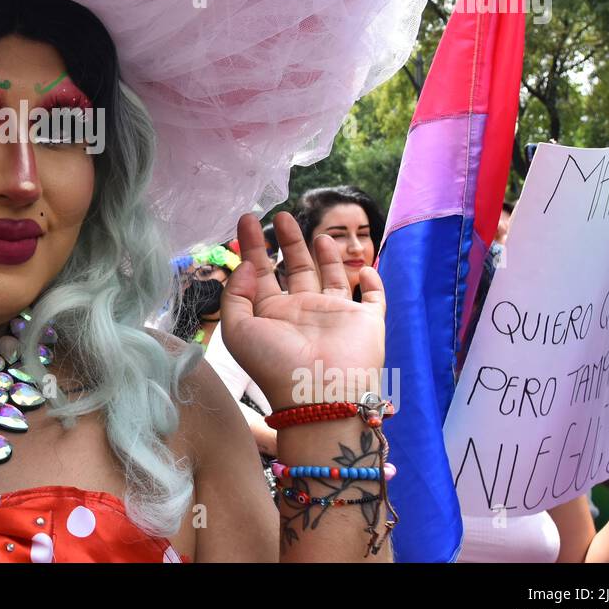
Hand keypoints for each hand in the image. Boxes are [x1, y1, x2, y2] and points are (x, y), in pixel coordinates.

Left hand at [220, 212, 385, 411]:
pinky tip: (365, 270)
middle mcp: (303, 312)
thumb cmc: (275, 364)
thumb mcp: (238, 329)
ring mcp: (335, 316)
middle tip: (282, 215)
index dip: (254, 247)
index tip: (247, 219)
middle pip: (294, 269)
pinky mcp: (366, 321)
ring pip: (331, 278)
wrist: (319, 393)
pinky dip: (372, 285)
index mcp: (273, 314)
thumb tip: (246, 266)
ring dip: (326, 256)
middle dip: (288, 242)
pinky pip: (373, 300)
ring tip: (318, 235)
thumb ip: (235, 294)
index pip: (260, 273)